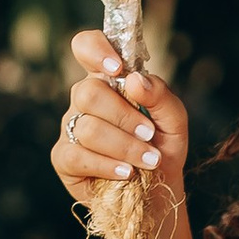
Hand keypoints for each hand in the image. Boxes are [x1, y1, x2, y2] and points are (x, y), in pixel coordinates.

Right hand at [51, 29, 191, 211]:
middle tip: (149, 135)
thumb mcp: (174, 120)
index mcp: (108, 79)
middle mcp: (85, 99)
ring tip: (148, 160)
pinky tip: (126, 173)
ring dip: (124, 146)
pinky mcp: (64, 158)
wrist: (158, 192)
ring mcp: (71, 128)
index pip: (86, 47)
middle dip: (124, 116)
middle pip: (88, 92)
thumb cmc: (162, 148)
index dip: (96, 50)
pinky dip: (108, 165)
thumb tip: (136, 80)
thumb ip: (160, 95)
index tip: (118, 69)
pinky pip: (78, 155)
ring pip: (88, 128)